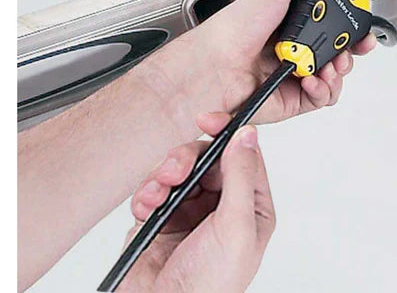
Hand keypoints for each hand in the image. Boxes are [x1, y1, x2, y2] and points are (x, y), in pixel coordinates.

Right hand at [119, 116, 273, 292]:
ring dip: (163, 176)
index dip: (226, 133)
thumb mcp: (235, 227)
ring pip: (178, 170)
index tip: (209, 119)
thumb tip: (247, 135)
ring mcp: (191, 212)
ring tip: (158, 193)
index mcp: (250, 206)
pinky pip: (153, 190)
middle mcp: (222, 206)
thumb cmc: (209, 286)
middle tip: (175, 171)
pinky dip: (146, 194)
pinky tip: (147, 207)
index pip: (242, 155)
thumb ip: (241, 177)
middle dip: (186, 159)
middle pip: (206, 158)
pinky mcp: (161, 219)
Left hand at [155, 0, 376, 129]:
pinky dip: (323, 89)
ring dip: (339, 69)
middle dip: (353, 47)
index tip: (362, 14)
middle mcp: (297, 45)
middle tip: (356, 44)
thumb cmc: (233, 30)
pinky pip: (323, 96)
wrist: (213, 68)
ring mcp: (296, 72)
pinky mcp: (294, 98)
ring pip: (336, 74)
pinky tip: (311, 79)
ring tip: (330, 63)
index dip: (352, 18)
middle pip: (340, 47)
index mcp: (294, 19)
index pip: (333, 17)